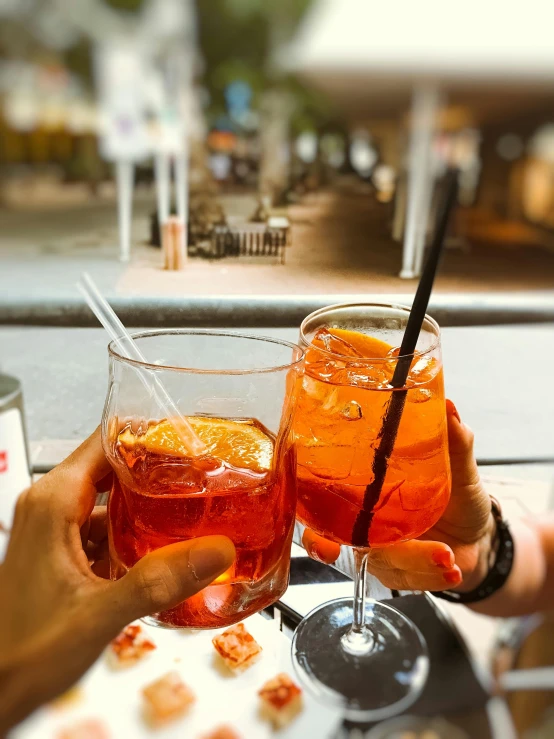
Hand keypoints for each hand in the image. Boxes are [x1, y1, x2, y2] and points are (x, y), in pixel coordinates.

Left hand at [0, 429, 234, 732]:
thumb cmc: (22, 652)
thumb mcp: (99, 614)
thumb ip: (159, 581)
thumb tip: (214, 550)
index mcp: (52, 503)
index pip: (106, 441)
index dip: (149, 436)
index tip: (189, 443)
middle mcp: (49, 507)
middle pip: (113, 467)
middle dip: (158, 472)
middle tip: (203, 479)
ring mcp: (52, 529)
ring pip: (108, 498)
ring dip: (147, 504)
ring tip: (191, 511)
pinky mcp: (59, 552)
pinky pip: (102, 526)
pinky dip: (132, 532)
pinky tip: (161, 551)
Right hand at [302, 400, 494, 592]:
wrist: (479, 536)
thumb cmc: (458, 498)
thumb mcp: (458, 467)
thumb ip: (454, 440)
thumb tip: (449, 406)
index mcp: (365, 493)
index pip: (323, 505)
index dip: (313, 520)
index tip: (318, 536)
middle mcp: (366, 526)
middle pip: (342, 542)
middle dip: (353, 552)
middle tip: (386, 549)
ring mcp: (384, 553)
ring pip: (384, 564)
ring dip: (415, 563)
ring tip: (445, 556)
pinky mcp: (404, 573)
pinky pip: (410, 581)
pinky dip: (432, 577)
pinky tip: (452, 569)